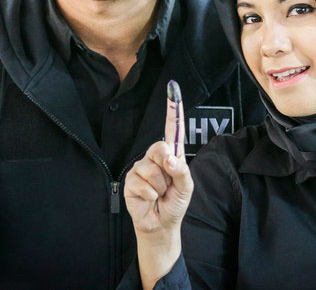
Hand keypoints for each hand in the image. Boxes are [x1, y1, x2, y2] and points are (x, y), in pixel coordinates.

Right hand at [125, 81, 192, 287]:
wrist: (161, 225)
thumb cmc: (174, 203)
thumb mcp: (186, 187)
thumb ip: (181, 170)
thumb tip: (169, 157)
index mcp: (169, 154)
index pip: (171, 129)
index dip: (172, 109)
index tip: (173, 89)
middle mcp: (153, 156)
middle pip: (159, 147)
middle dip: (167, 168)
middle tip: (168, 184)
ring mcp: (140, 167)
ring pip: (151, 170)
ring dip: (160, 187)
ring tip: (159, 194)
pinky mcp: (129, 180)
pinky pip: (142, 183)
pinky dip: (150, 195)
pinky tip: (149, 199)